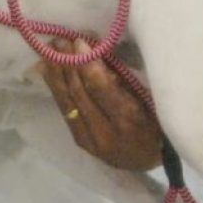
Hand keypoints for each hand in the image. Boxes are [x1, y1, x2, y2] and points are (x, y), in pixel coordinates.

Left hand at [41, 37, 162, 170]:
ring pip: (67, 100)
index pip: (101, 89)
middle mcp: (106, 133)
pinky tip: (46, 68)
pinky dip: (54, 86)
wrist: (148, 163)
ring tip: (49, 49)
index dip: (87, 64)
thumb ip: (122, 78)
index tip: (79, 41)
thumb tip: (94, 52)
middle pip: (80, 93)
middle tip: (60, 39)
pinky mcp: (79, 139)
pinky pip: (64, 108)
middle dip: (68, 63)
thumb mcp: (148, 100)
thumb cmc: (155, 124)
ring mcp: (89, 139)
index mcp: (130, 122)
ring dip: (56, 71)